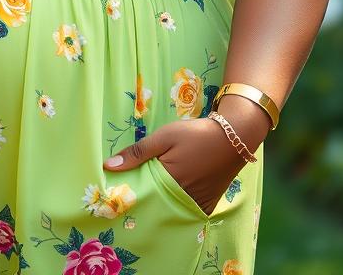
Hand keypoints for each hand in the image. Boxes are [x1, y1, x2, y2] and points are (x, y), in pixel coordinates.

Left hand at [101, 115, 250, 215]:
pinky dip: (176, 204)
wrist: (234, 136)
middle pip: (156, 205)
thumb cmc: (196, 134)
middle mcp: (183, 199)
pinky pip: (185, 209)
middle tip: (130, 193)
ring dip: (160, 202)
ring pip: (170, 208)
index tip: (116, 189)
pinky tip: (169, 195)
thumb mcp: (165, 136)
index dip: (130, 192)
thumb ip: (138, 151)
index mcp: (170, 182)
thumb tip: (108, 165)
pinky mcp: (207, 205)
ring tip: (148, 194)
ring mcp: (196, 204)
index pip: (142, 195)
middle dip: (143, 200)